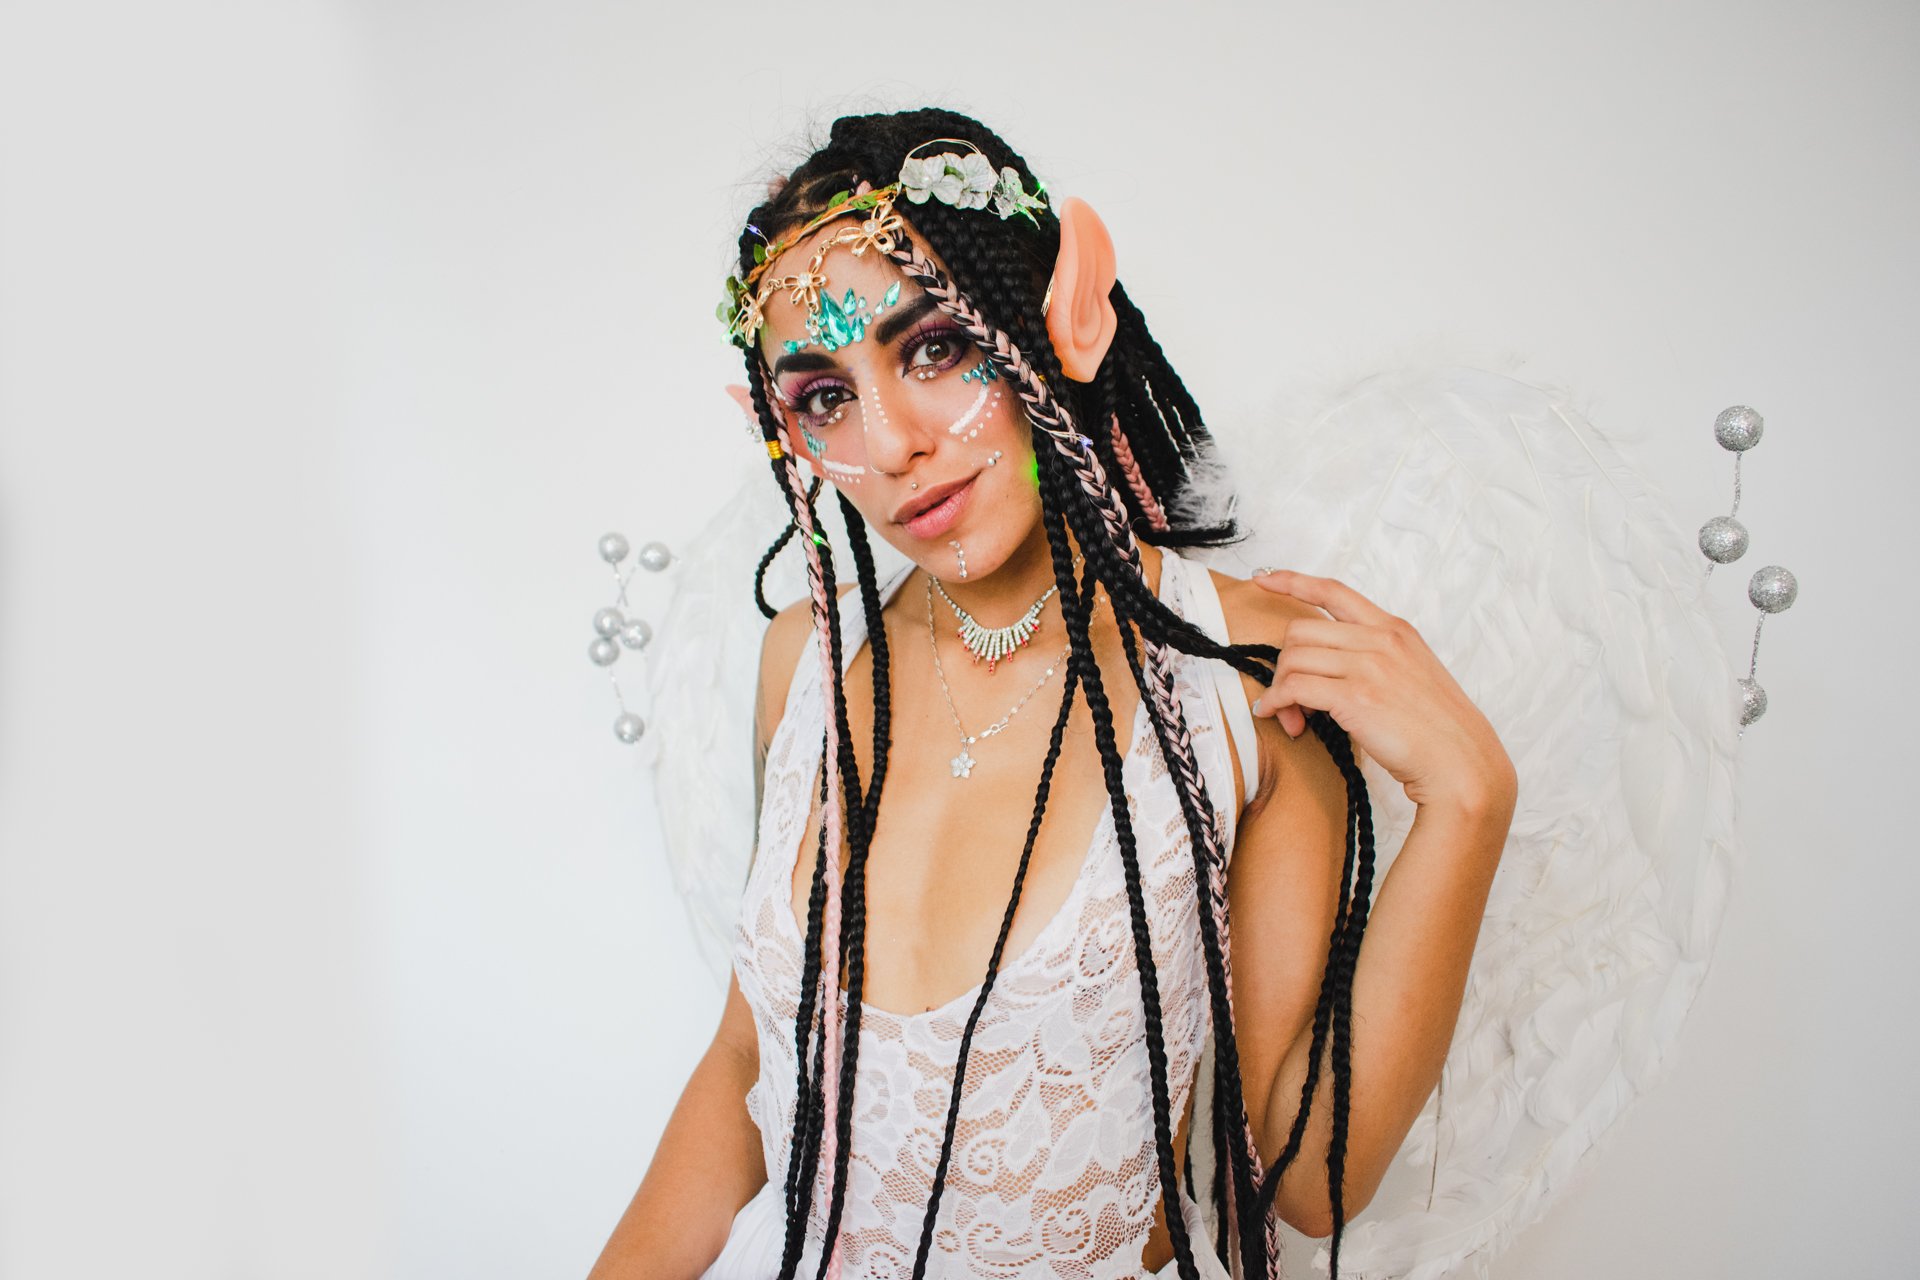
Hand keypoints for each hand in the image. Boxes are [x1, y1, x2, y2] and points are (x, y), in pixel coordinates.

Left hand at [1248, 570, 1514, 813]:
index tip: (1265, 579)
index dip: (1294, 581)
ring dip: (1280, 690)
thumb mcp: (1413, 674)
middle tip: (1287, 699)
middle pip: (1301, 631)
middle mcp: (1380, 639)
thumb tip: (1328, 670)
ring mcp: (1368, 665)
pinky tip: (1281, 717)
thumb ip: (1376, 659)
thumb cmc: (1437, 729)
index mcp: (1395, 629)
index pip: (1335, 592)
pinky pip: (1294, 687)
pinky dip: (1277, 702)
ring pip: (1293, 658)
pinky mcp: (1354, 696)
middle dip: (1284, 664)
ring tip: (1291, 717)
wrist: (1460, 761)